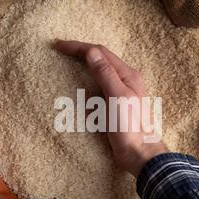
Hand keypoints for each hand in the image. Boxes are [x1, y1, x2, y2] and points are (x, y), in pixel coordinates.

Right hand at [55, 40, 167, 175]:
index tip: (59, 45)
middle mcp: (126, 79)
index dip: (79, 47)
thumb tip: (91, 51)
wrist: (139, 153)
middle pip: (101, 58)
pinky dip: (88, 80)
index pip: (100, 52)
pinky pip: (100, 86)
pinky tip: (81, 82)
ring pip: (100, 71)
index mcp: (127, 74)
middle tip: (61, 48)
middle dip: (81, 52)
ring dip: (84, 63)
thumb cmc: (130, 127)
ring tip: (68, 60)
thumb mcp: (117, 97)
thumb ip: (105, 74)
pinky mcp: (116, 104)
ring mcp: (121, 92)